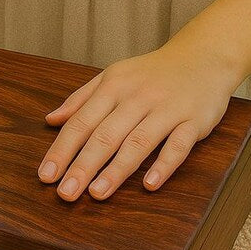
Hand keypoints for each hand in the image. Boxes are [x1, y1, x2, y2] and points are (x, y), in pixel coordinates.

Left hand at [37, 41, 238, 199]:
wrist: (204, 55)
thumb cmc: (152, 73)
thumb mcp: (113, 76)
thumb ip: (81, 98)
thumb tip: (51, 120)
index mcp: (113, 86)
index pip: (81, 121)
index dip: (62, 149)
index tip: (46, 175)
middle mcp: (137, 97)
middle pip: (106, 135)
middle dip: (83, 166)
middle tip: (66, 193)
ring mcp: (167, 108)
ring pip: (138, 141)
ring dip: (116, 170)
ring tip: (97, 194)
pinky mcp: (194, 121)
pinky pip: (178, 145)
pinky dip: (164, 165)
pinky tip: (149, 184)